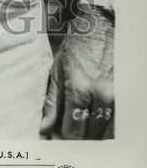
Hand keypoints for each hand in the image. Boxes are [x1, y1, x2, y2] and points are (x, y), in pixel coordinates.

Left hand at [40, 7, 113, 138]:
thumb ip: (51, 103)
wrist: (99, 28)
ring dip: (90, 135)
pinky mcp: (123, 96)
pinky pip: (114, 123)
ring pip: (104, 133)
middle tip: (65, 135)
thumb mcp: (56, 71)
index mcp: (79, 89)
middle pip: (89, 135)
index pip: (72, 130)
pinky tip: (92, 123)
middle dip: (76, 139)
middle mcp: (99, 96)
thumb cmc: (75, 48)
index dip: (62, 137)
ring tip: (78, 129)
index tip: (55, 137)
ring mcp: (114, 97)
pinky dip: (103, 128)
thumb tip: (45, 127)